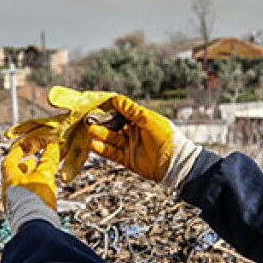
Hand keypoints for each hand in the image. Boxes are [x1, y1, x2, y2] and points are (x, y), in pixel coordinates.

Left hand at [1, 132, 60, 232]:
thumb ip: (48, 161)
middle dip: (23, 167)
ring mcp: (12, 204)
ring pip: (19, 186)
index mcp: (9, 180)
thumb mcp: (44, 176)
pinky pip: (23, 197)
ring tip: (40, 175)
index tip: (23, 147)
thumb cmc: (36, 199)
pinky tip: (41, 192)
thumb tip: (52, 147)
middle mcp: (7, 192)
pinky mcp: (20, 214)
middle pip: (13, 175)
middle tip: (32, 161)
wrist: (33, 228)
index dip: (16, 152)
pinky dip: (31, 190)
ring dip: (29, 179)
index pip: (8, 161)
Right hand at [87, 95, 201, 188]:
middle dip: (101, 122)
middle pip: (113, 125)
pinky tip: (94, 145)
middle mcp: (133, 132)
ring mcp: (129, 145)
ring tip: (90, 131)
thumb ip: (131, 110)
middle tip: (89, 119)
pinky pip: (112, 153)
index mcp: (140, 120)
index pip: (121, 112)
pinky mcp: (126, 159)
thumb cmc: (165, 138)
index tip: (97, 105)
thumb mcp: (148, 120)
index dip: (109, 109)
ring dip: (100, 135)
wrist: (173, 164)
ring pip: (111, 139)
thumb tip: (116, 98)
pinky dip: (103, 149)